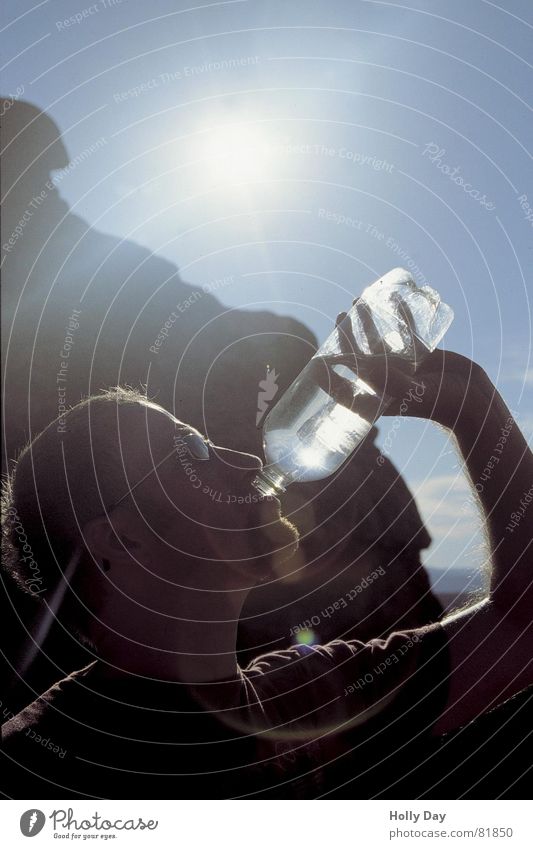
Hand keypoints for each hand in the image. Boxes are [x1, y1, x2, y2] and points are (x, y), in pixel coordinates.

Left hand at [311, 298, 486, 427]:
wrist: (474, 401)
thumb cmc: (439, 403)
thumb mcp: (406, 392)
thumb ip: (380, 377)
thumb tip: (349, 361)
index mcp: (378, 397)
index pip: (345, 386)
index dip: (329, 372)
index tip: (318, 356)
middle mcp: (387, 381)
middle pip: (360, 354)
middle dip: (348, 334)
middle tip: (341, 315)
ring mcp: (404, 366)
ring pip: (381, 339)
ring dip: (370, 321)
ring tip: (359, 302)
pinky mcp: (422, 355)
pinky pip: (406, 330)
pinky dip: (400, 315)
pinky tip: (393, 298)